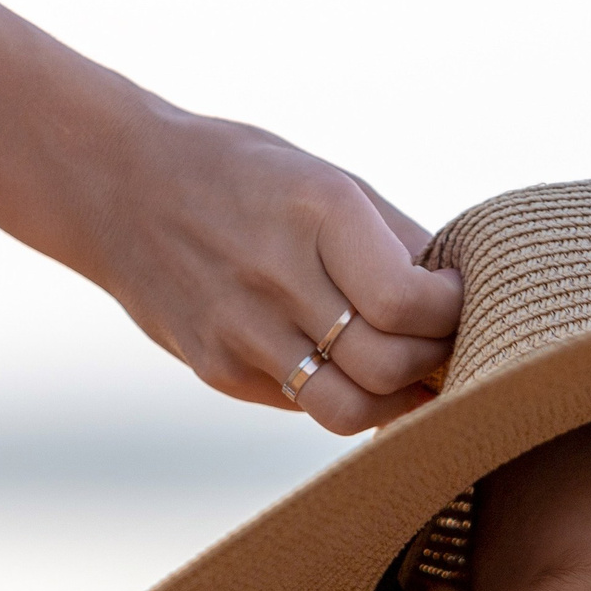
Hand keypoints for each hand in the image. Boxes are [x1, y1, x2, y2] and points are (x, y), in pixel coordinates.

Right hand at [96, 103, 459, 435]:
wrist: (118, 186)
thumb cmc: (248, 178)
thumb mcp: (326, 178)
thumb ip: (398, 239)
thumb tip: (472, 299)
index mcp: (314, 209)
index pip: (405, 301)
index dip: (450, 313)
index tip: (455, 298)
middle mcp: (274, 273)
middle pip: (386, 365)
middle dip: (432, 362)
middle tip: (440, 344)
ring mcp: (240, 331)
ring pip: (348, 411)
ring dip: (396, 402)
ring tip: (409, 376)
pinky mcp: (218, 371)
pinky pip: (305, 407)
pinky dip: (343, 395)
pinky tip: (349, 369)